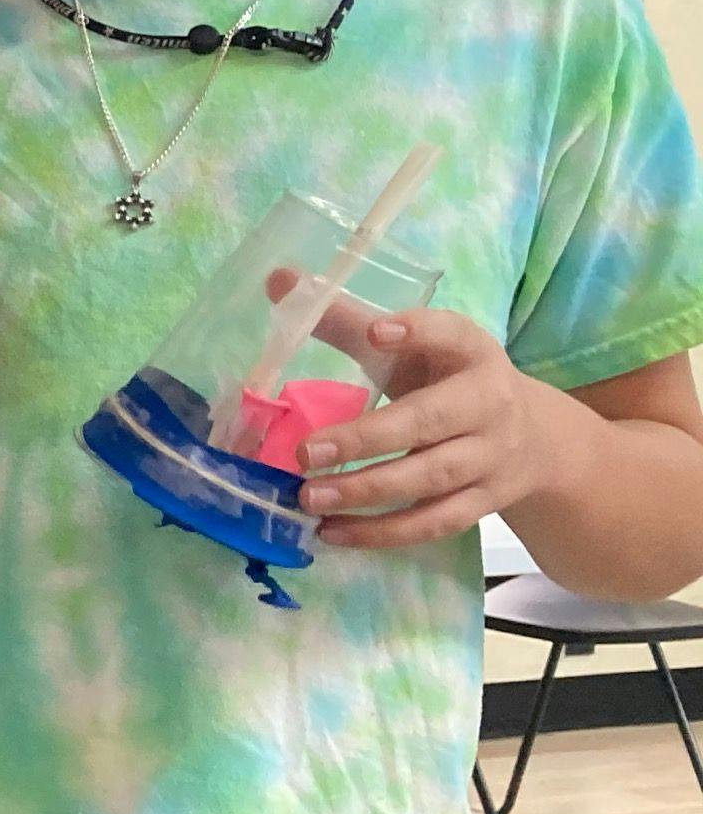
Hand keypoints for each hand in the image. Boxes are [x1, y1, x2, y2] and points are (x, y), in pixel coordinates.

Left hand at [298, 303, 560, 549]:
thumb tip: (279, 281)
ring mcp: (490, 458)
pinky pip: (434, 523)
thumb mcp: (412, 345)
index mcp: (472, 352)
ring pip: (430, 479)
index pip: (450, 334)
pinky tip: (332, 532)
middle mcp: (489, 403)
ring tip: (308, 497)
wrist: (535, 439)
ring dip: (367, 492)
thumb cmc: (448, 380)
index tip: (378, 331)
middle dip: (368, 439)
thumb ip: (348, 320)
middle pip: (430, 421)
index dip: (417, 331)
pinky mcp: (484, 503)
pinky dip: (384, 533)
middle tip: (305, 452)